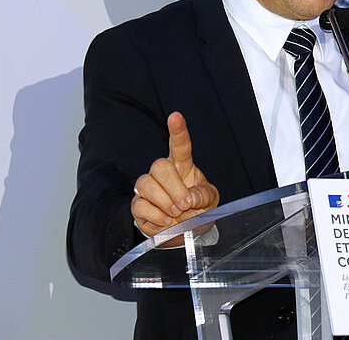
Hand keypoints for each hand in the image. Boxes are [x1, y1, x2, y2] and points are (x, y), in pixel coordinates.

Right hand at [131, 111, 219, 236]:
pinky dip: (156, 217)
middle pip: (159, 166)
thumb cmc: (198, 209)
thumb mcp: (210, 201)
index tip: (175, 116)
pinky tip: (166, 221)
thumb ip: (204, 196)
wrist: (186, 231)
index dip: (178, 131)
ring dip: (164, 202)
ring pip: (145, 184)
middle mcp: (163, 173)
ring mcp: (148, 188)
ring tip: (176, 214)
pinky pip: (140, 206)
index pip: (179, 145)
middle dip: (173, 187)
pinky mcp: (138, 205)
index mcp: (183, 166)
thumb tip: (191, 197)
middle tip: (185, 205)